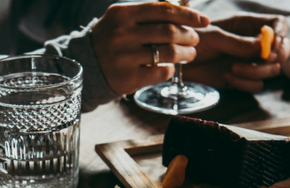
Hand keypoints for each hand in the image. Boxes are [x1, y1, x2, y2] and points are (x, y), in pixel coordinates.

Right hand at [91, 2, 208, 96]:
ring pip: (168, 53)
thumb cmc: (112, 38)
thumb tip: (184, 6)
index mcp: (123, 14)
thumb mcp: (123, 19)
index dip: (187, 14)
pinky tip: (171, 67)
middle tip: (195, 39)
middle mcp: (122, 34)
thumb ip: (148, 12)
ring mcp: (124, 57)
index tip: (203, 20)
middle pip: (169, 32)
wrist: (86, 66)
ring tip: (190, 54)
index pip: (163, 10)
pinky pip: (161, 72)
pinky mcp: (128, 78)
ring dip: (185, 54)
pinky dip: (171, 69)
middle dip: (189, 36)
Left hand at [183, 14, 289, 93]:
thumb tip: (264, 47)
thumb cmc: (191, 40)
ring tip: (232, 69)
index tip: (273, 43)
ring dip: (256, 72)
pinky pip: (256, 85)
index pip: (279, 24)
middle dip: (274, 57)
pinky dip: (244, 83)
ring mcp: (249, 62)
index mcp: (249, 25)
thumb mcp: (214, 37)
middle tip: (262, 60)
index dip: (281, 33)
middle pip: (283, 50)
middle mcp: (253, 43)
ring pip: (272, 70)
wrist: (176, 61)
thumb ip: (239, 43)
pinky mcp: (241, 79)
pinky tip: (227, 77)